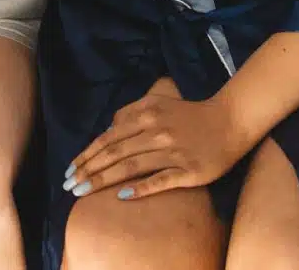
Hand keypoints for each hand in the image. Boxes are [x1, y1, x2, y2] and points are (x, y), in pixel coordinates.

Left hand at [64, 77, 251, 200]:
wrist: (230, 120)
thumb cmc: (190, 114)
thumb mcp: (158, 102)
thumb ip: (131, 113)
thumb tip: (107, 130)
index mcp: (147, 113)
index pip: (109, 137)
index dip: (86, 155)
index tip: (68, 170)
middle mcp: (157, 131)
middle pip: (115, 153)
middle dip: (88, 170)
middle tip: (68, 186)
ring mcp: (173, 151)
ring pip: (132, 166)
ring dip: (104, 180)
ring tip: (83, 192)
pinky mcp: (189, 169)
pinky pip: (161, 180)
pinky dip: (141, 188)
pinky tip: (122, 196)